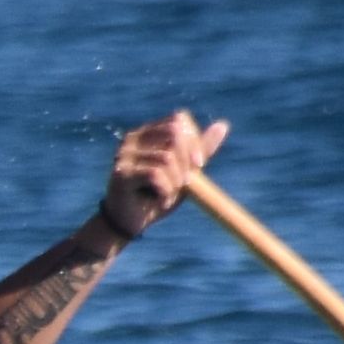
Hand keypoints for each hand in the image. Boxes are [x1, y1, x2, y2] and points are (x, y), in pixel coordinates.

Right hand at [94, 111, 226, 241]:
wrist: (131, 223)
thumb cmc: (157, 195)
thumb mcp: (184, 170)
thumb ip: (200, 149)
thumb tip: (222, 125)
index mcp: (147, 133)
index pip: (178, 119)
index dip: (194, 140)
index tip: (198, 164)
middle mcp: (132, 138)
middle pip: (174, 133)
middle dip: (187, 160)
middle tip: (183, 183)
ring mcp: (124, 154)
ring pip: (166, 158)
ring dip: (175, 182)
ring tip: (167, 195)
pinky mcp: (120, 173)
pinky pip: (155, 174)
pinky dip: (165, 191)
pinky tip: (159, 202)